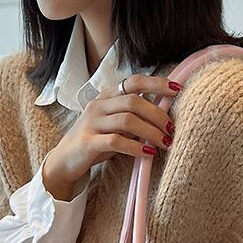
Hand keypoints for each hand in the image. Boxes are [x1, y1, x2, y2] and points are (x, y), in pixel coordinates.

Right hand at [42, 73, 181, 199]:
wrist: (64, 160)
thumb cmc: (95, 141)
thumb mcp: (114, 125)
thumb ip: (133, 117)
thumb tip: (163, 115)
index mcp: (106, 96)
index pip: (134, 81)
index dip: (157, 83)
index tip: (177, 89)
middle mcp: (98, 105)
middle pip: (134, 101)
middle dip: (158, 115)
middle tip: (171, 130)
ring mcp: (92, 123)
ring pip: (127, 120)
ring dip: (150, 132)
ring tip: (164, 143)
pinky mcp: (88, 143)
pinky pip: (116, 141)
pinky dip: (135, 147)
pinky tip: (148, 153)